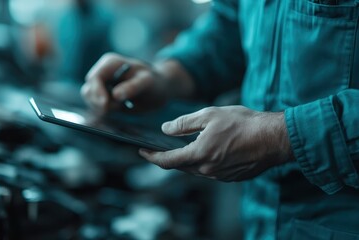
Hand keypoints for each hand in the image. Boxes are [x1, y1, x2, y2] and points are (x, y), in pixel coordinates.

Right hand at [81, 53, 166, 113]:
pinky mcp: (101, 95)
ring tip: (121, 105)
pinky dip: (104, 110)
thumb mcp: (147, 82)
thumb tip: (115, 95)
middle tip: (119, 106)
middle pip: (89, 90)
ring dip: (102, 108)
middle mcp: (102, 71)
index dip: (97, 92)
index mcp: (110, 63)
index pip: (94, 78)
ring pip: (90, 99)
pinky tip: (118, 107)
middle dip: (101, 102)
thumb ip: (132, 87)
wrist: (157, 89)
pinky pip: (94, 105)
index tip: (105, 105)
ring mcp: (100, 83)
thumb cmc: (153, 82)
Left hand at [139, 106, 293, 180]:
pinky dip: (203, 161)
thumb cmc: (243, 123)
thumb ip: (184, 124)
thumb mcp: (209, 115)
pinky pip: (210, 170)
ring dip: (187, 158)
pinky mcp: (231, 177)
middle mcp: (207, 170)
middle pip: (180, 166)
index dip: (151, 156)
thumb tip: (165, 129)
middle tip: (162, 145)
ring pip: (195, 168)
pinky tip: (208, 149)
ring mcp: (220, 175)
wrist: (274, 138)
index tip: (141, 151)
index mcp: (198, 155)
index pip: (167, 161)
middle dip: (169, 156)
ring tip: (186, 145)